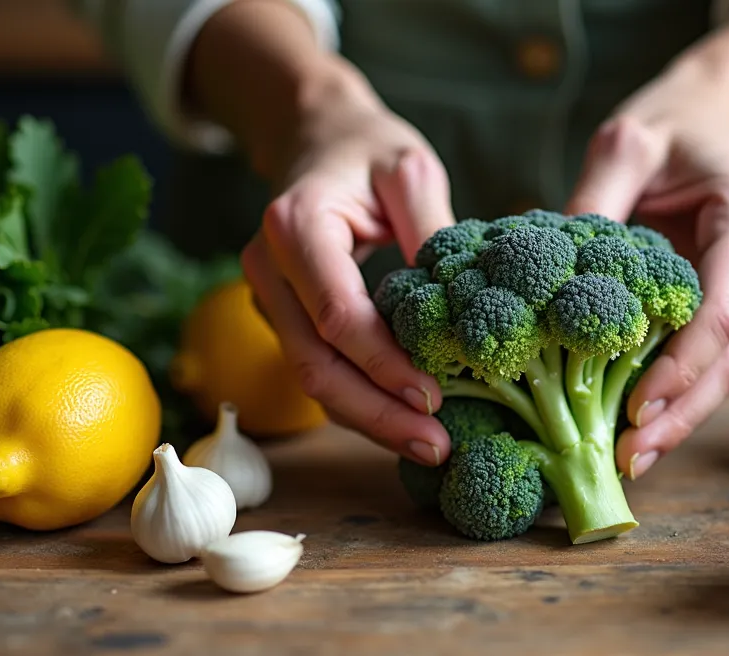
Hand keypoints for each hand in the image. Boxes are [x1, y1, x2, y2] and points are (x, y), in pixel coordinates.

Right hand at [239, 65, 456, 466]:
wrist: (316, 136)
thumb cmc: (367, 150)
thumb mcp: (408, 168)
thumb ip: (431, 228)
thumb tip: (460, 302)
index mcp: (296, 225)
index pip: (338, 316)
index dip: (385, 365)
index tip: (436, 397)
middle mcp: (268, 267)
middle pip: (315, 364)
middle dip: (377, 413)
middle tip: (438, 446)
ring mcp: (269, 297)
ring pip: (312, 379)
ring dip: (370, 419)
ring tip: (430, 445)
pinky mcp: (284, 317)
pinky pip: (319, 369)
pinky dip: (361, 400)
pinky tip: (406, 422)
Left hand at [566, 50, 728, 479]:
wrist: (718, 115)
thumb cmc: (671, 125)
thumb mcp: (626, 142)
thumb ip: (594, 200)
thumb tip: (550, 275)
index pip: (722, 310)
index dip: (682, 367)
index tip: (636, 409)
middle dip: (682, 413)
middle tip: (627, 458)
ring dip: (683, 419)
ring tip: (630, 459)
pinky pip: (715, 361)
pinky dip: (681, 399)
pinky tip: (641, 432)